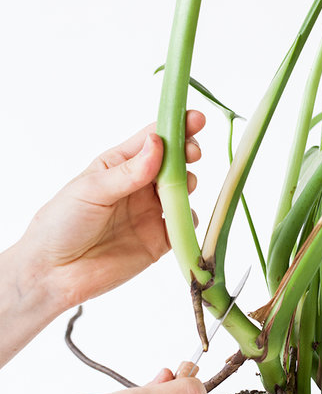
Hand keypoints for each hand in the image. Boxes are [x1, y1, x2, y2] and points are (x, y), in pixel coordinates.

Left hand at [18, 112, 204, 309]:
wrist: (53, 274)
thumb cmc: (61, 224)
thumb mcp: (92, 190)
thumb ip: (128, 172)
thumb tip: (159, 143)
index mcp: (119, 164)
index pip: (153, 139)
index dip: (176, 126)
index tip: (196, 120)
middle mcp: (139, 185)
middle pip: (174, 161)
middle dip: (188, 153)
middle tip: (193, 154)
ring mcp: (150, 212)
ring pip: (182, 190)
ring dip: (188, 184)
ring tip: (183, 186)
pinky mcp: (158, 241)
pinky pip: (183, 226)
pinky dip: (190, 220)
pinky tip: (183, 219)